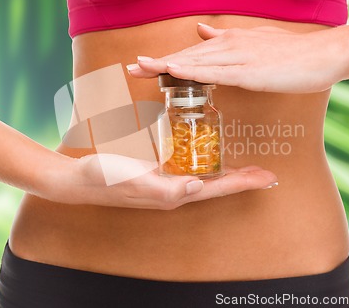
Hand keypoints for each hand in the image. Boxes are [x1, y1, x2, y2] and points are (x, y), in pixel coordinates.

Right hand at [39, 153, 277, 209]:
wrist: (80, 179)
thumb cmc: (105, 179)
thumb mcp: (134, 181)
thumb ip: (165, 189)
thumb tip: (199, 186)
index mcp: (174, 194)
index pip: (217, 188)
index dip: (243, 182)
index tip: (268, 176)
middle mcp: (175, 190)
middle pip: (217, 184)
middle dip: (242, 178)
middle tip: (266, 171)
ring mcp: (166, 181)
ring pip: (205, 175)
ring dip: (227, 172)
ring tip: (247, 166)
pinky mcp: (157, 172)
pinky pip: (188, 166)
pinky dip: (204, 160)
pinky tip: (208, 153)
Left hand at [128, 23, 348, 92]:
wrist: (324, 54)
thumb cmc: (292, 54)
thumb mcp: (255, 42)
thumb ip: (226, 38)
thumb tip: (201, 31)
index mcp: (230, 43)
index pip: (191, 53)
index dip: (165, 60)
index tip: (142, 66)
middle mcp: (229, 47)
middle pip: (186, 56)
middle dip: (156, 64)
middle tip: (129, 70)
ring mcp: (238, 58)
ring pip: (195, 63)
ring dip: (165, 65)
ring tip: (139, 69)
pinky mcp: (250, 72)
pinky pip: (215, 72)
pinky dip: (192, 71)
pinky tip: (173, 70)